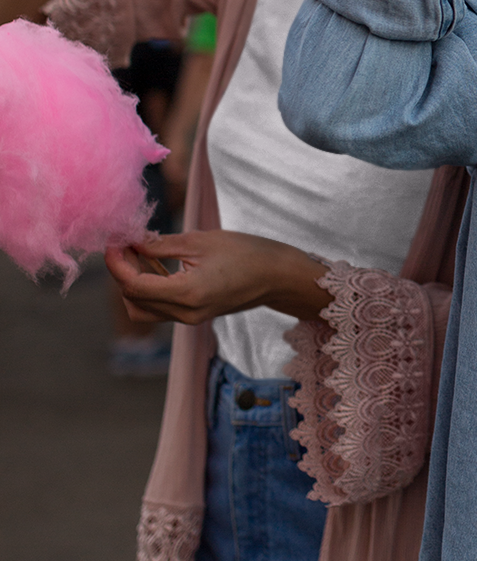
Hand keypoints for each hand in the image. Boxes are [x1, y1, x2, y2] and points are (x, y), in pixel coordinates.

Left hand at [104, 229, 327, 327]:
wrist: (278, 276)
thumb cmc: (246, 252)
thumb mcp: (201, 241)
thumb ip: (161, 245)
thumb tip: (131, 242)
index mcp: (187, 294)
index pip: (134, 286)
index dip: (117, 264)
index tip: (113, 242)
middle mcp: (185, 313)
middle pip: (133, 300)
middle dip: (122, 273)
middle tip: (125, 244)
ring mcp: (189, 319)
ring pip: (142, 309)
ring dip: (133, 283)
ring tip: (139, 253)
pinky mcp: (193, 316)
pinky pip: (159, 308)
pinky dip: (149, 289)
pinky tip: (155, 265)